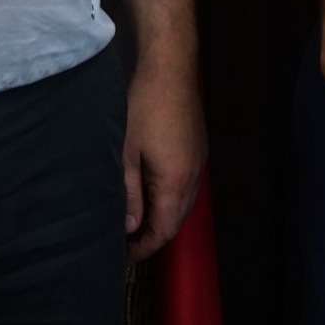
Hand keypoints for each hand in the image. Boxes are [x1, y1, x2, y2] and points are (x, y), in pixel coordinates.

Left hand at [122, 61, 206, 260]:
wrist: (170, 68)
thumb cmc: (143, 106)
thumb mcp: (126, 153)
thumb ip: (129, 194)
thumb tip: (130, 227)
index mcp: (176, 181)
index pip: (164, 229)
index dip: (145, 247)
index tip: (125, 256)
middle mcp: (194, 175)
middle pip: (177, 220)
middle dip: (154, 235)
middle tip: (127, 243)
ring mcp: (200, 160)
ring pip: (184, 202)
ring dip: (163, 216)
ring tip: (136, 221)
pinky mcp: (198, 147)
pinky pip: (188, 184)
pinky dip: (171, 198)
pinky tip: (151, 193)